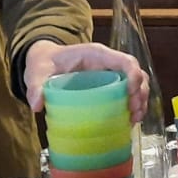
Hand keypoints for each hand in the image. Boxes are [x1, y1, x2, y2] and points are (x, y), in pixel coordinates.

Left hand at [24, 40, 150, 120]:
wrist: (45, 63)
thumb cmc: (46, 63)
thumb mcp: (38, 71)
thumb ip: (36, 85)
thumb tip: (37, 104)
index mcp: (97, 55)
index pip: (125, 60)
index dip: (134, 75)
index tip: (132, 93)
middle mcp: (108, 63)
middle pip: (137, 74)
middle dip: (141, 93)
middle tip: (134, 113)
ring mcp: (111, 75)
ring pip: (137, 85)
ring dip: (140, 102)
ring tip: (134, 120)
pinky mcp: (110, 87)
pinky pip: (129, 94)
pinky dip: (133, 107)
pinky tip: (130, 122)